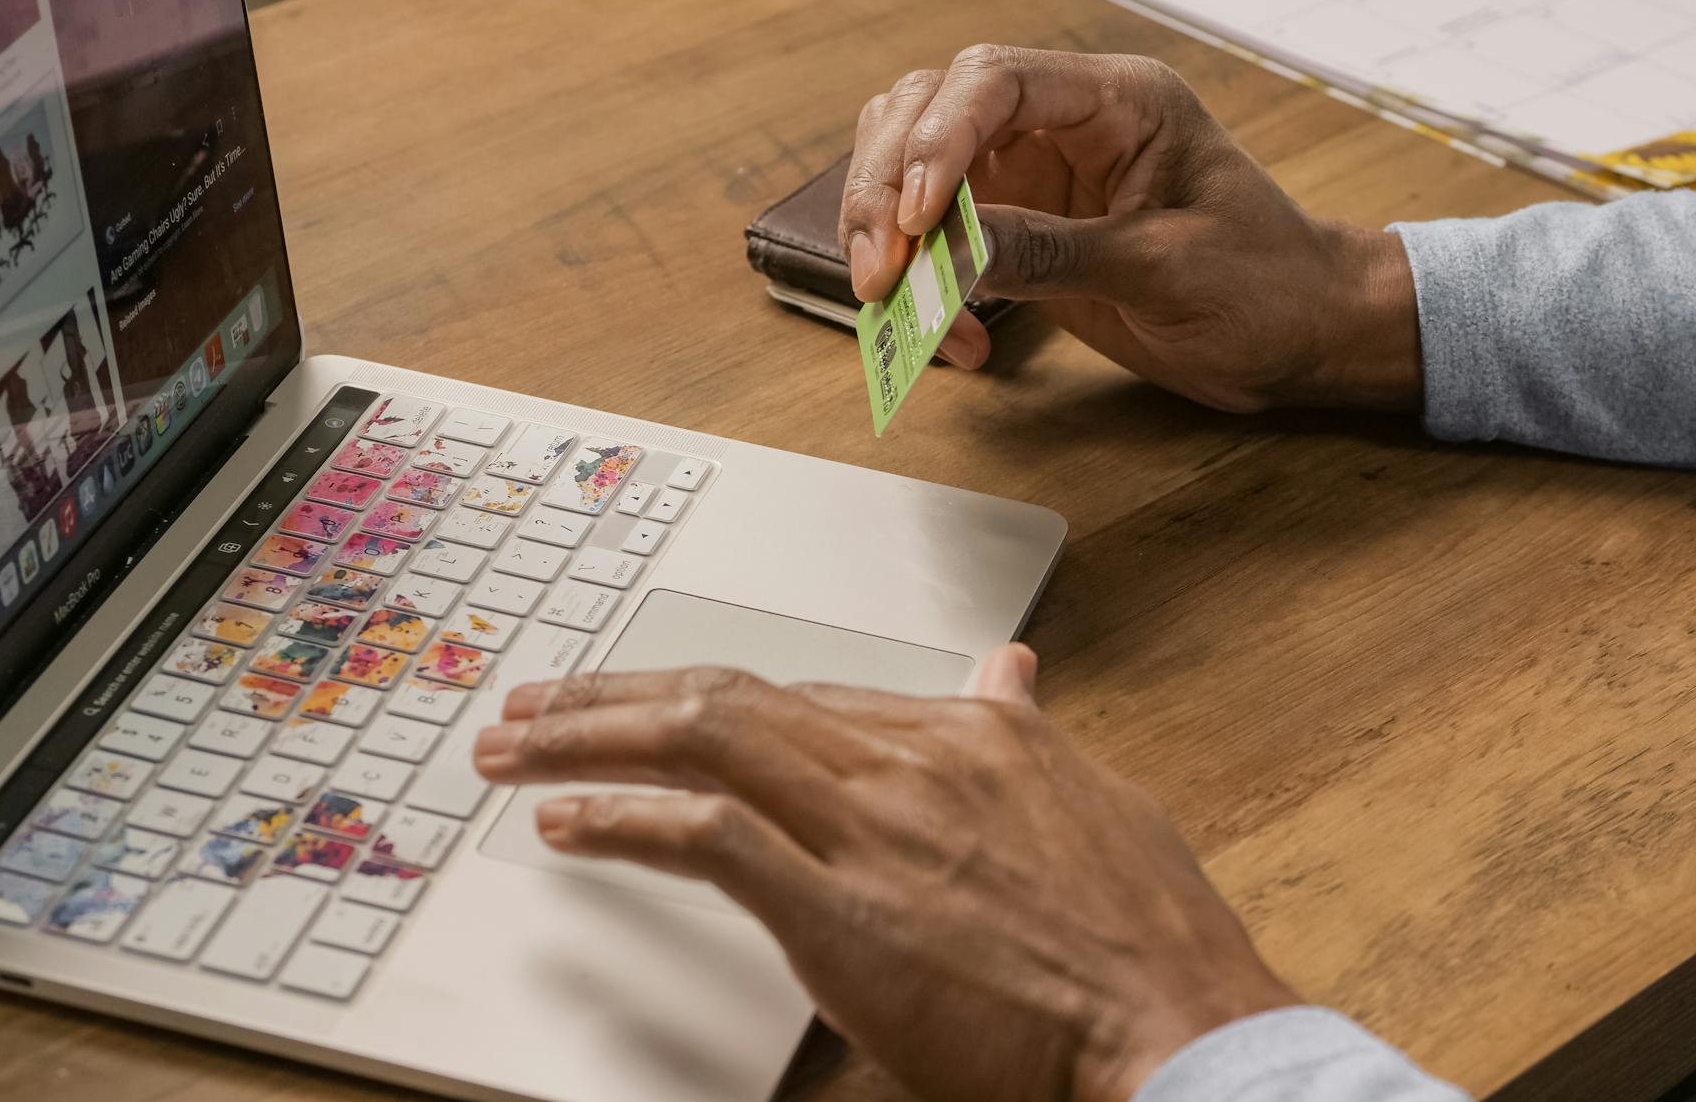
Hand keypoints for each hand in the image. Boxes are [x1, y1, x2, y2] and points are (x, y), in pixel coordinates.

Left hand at [473, 646, 1299, 1101]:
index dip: (710, 698)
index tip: (651, 703)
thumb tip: (1010, 671)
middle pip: (733, 699)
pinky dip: (626, 822)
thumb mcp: (1094, 803)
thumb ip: (1028, 733)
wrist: (1177, 1024)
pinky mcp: (844, 910)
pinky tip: (570, 823)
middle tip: (536, 704)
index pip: (805, 698)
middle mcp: (912, 759)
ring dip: (593, 736)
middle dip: (618, 695)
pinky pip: (709, 840)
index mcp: (970, 734)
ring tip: (518, 748)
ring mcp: (874, 829)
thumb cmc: (1145, 939)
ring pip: (705, 741)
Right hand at [840, 46, 1420, 413]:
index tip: (917, 219)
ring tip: (899, 304)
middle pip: (930, 111)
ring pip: (913, 166)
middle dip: (887, 188)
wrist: (1301, 336)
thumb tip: (951, 247)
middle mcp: (1065, 123)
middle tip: (883, 274)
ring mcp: (1036, 175)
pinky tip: (954, 339)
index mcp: (1117, 101)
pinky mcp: (1021, 231)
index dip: (937, 142)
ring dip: (889, 234)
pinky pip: (940, 241)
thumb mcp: (1163, 269)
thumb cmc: (1265, 285)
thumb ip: (1054, 252)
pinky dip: (924, 287)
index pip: (994, 82)